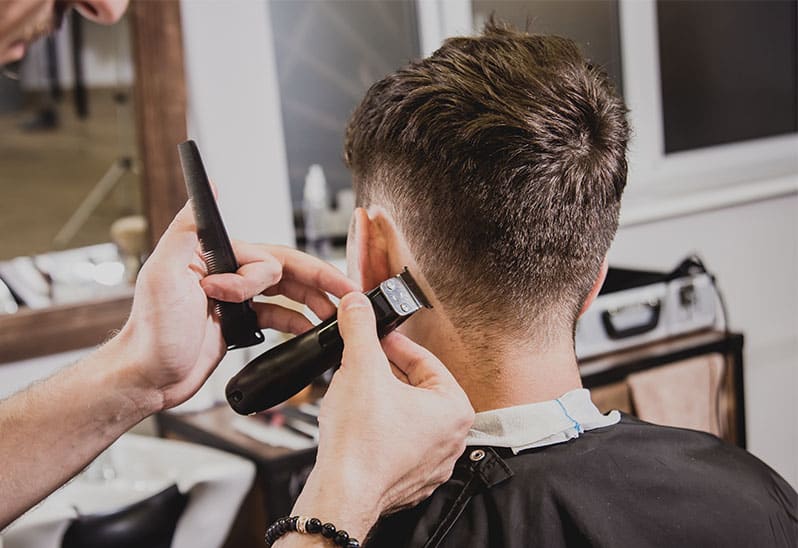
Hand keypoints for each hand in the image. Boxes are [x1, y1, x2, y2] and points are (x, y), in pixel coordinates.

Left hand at [115, 202, 356, 410]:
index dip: (287, 276)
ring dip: (313, 301)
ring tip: (336, 315)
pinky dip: (296, 321)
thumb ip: (187, 229)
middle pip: (285, 270)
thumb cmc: (151, 330)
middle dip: (319, 281)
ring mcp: (234, 299)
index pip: (266, 259)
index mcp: (214, 256)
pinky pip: (276, 314)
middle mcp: (227, 273)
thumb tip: (206, 187)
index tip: (332, 283)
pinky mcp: (238, 322)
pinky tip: (310, 330)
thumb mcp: (163, 273)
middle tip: (349, 293)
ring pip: (285, 291)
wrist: (146, 376)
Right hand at [286, 293, 473, 542]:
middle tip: (362, 359)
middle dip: (386, 371)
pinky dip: (378, 428)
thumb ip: (361, 328)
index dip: (395, 343)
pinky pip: (396, 442)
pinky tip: (356, 421)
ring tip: (355, 389)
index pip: (426, 360)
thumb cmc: (361, 444)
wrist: (341, 495)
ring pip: (406, 415)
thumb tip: (357, 305)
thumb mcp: (360, 368)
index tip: (376, 336)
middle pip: (416, 387)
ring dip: (381, 398)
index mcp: (454, 409)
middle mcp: (451, 439)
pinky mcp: (408, 480)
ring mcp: (431, 463)